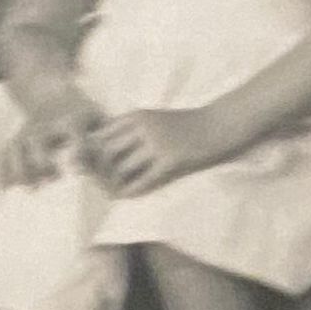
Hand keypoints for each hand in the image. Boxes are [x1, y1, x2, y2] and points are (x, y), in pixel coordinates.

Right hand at [0, 82, 101, 188]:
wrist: (50, 92)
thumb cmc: (82, 114)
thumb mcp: (98, 118)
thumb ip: (106, 141)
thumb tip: (116, 170)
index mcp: (73, 119)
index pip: (75, 134)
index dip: (78, 151)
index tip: (77, 170)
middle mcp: (46, 124)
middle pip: (38, 141)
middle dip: (42, 161)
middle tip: (50, 180)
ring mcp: (28, 130)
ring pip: (17, 147)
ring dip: (21, 169)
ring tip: (31, 188)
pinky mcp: (16, 137)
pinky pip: (4, 152)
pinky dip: (1, 169)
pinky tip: (3, 188)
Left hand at [83, 106, 226, 197]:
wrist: (218, 124)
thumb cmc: (185, 124)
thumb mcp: (153, 119)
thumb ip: (130, 130)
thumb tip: (99, 149)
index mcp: (136, 115)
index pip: (101, 135)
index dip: (93, 152)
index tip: (92, 165)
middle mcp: (143, 127)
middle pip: (106, 152)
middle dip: (101, 170)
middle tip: (101, 182)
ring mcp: (157, 143)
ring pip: (121, 169)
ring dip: (115, 182)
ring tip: (115, 190)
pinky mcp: (171, 161)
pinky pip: (143, 181)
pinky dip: (132, 190)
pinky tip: (129, 194)